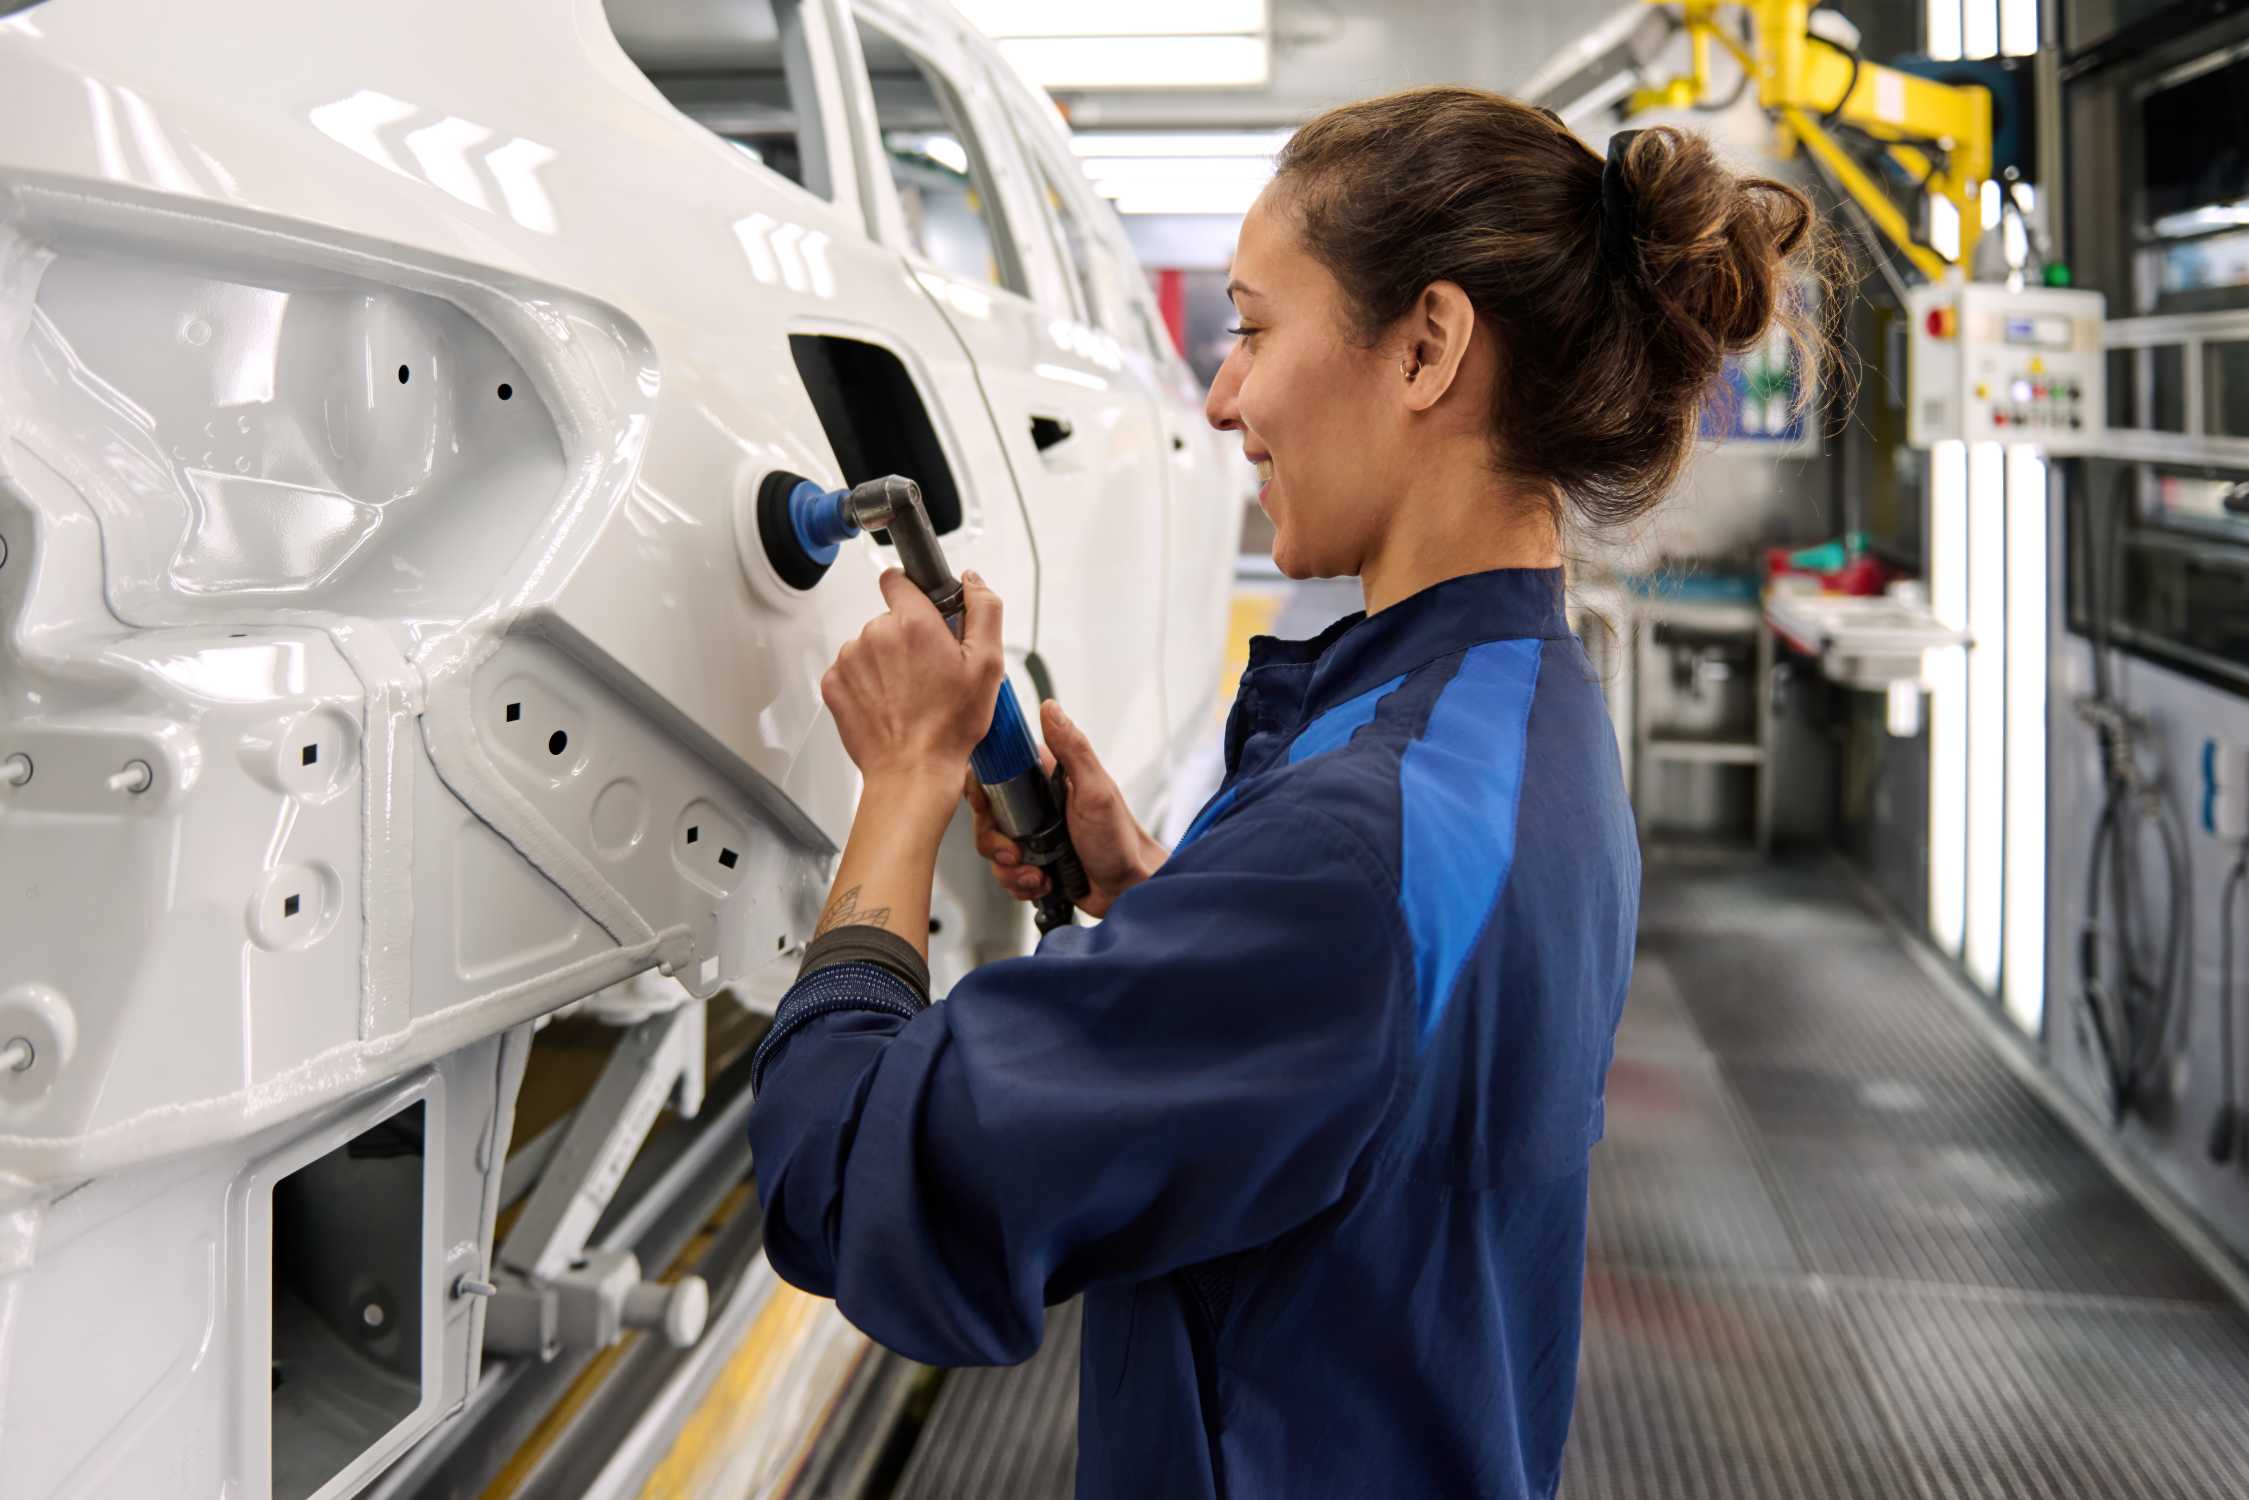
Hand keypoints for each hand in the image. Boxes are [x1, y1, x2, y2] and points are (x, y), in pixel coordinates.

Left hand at [822, 570, 1004, 786]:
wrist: (913, 771)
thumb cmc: (949, 725)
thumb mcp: (988, 665)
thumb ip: (984, 610)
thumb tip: (973, 580)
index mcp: (914, 623)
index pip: (899, 580)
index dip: (914, 593)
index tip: (924, 613)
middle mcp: (876, 634)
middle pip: (889, 619)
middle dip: (908, 638)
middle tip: (929, 672)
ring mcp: (850, 659)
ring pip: (870, 645)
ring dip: (886, 662)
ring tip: (909, 694)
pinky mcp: (834, 683)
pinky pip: (851, 671)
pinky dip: (867, 683)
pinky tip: (888, 705)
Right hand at [967, 699, 1165, 919]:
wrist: (1128, 890)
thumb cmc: (1121, 840)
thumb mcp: (1096, 790)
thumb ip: (1073, 749)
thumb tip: (1050, 708)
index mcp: (1047, 779)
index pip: (997, 772)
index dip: (981, 788)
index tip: (983, 805)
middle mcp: (1036, 806)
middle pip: (987, 815)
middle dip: (994, 840)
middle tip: (1015, 852)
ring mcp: (1033, 837)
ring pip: (993, 848)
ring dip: (1009, 867)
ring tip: (1036, 874)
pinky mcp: (1033, 864)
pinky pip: (1006, 873)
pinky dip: (1019, 883)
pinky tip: (1041, 883)